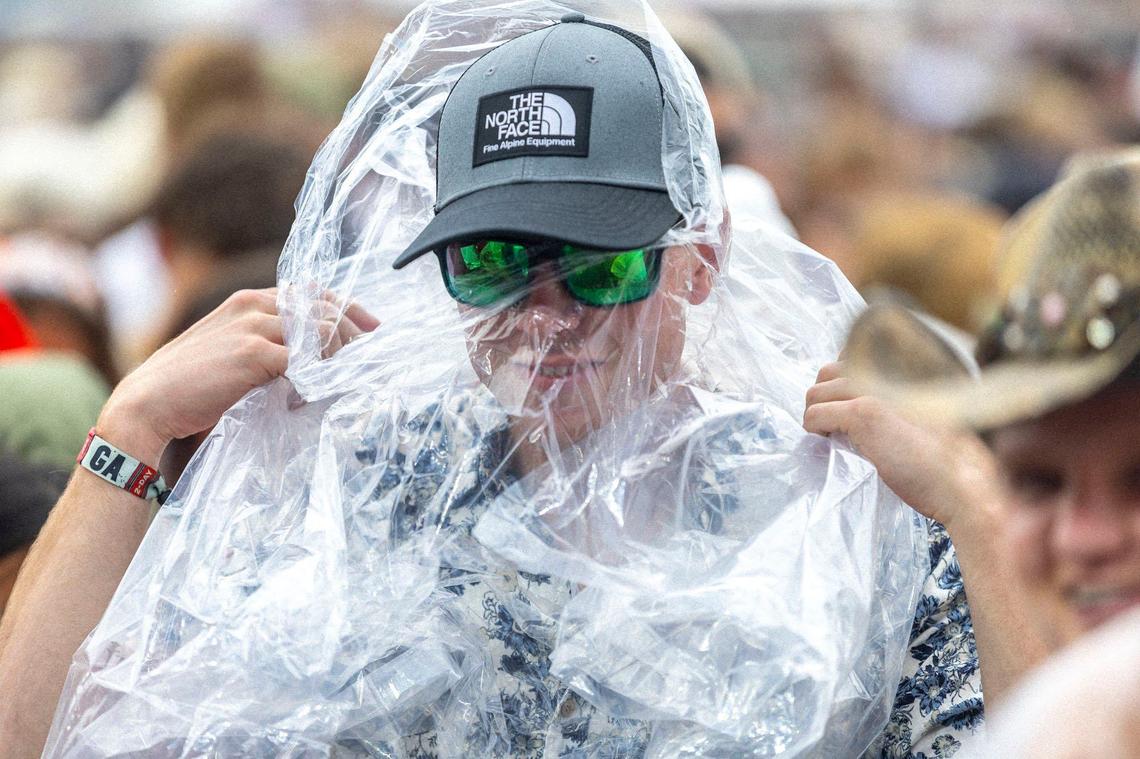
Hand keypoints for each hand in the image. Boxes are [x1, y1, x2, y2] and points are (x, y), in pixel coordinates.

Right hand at [97, 288, 377, 464]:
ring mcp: (254, 327)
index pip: (312, 294)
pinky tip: (324, 389)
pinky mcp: (254, 355)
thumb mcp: (229, 351)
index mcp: (249, 301)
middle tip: (370, 355)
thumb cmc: (189, 385)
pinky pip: (307, 358)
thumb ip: (264, 344)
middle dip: (354, 330)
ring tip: (347, 377)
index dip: (347, 308)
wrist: (148, 404)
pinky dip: (322, 372)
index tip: (371, 326)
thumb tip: (307, 358)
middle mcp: (254, 306)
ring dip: (342, 354)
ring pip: (321, 330)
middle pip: (324, 307)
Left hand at [803, 360, 1002, 532]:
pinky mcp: (863, 413)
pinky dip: (815, 429)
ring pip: (816, 393)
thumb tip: (854, 401)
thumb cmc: (948, 458)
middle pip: (828, 371)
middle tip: (833, 424)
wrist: (963, 483)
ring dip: (817, 413)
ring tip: (832, 435)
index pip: (852, 355)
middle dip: (824, 398)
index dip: (842, 383)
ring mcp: (875, 390)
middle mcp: (889, 370)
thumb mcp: (924, 415)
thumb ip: (896, 398)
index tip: (844, 407)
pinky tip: (830, 443)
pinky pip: (815, 415)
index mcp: (905, 367)